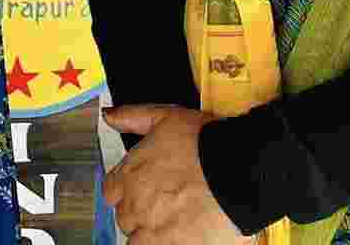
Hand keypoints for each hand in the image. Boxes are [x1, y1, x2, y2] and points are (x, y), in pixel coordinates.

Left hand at [102, 105, 251, 244]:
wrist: (240, 171)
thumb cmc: (207, 145)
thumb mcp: (165, 116)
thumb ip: (132, 117)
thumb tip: (110, 117)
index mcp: (131, 175)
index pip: (111, 193)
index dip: (126, 193)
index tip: (141, 193)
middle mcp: (137, 204)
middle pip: (126, 219)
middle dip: (140, 215)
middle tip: (164, 209)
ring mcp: (155, 230)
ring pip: (139, 241)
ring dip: (151, 235)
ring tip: (174, 226)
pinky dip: (169, 243)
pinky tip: (184, 236)